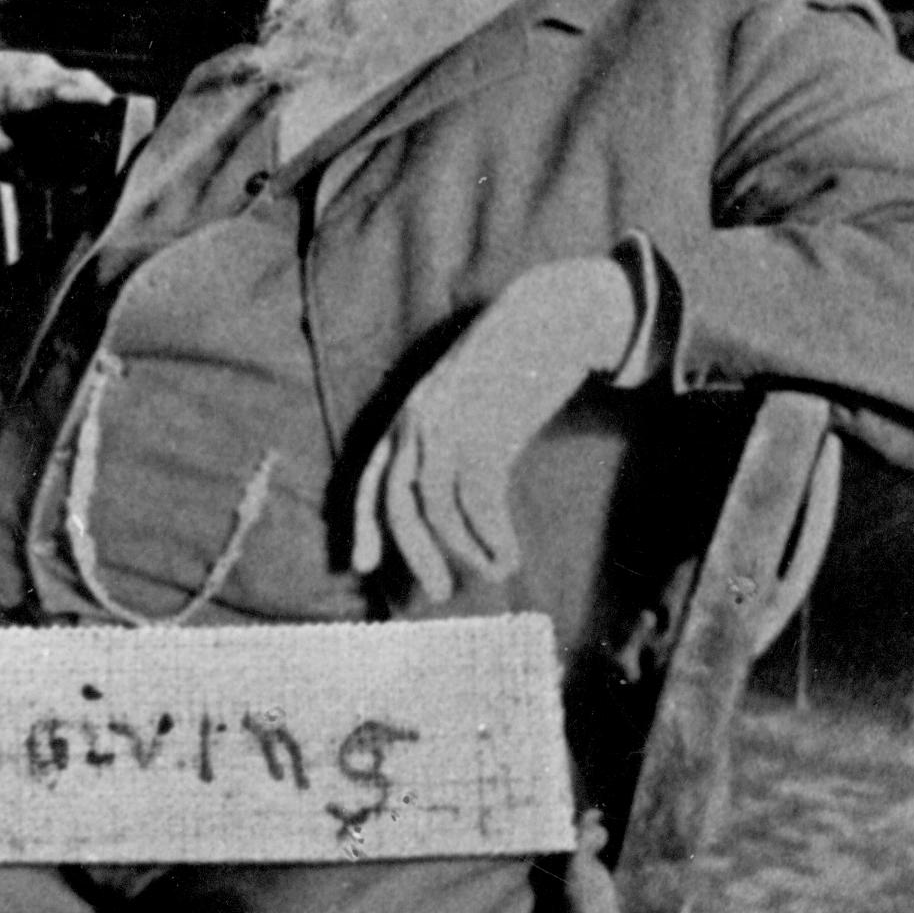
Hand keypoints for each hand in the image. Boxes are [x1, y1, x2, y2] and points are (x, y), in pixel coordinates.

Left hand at [349, 257, 639, 602]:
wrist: (551, 318)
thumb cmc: (513, 368)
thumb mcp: (467, 401)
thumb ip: (449, 440)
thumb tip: (445, 501)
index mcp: (408, 415)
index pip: (371, 478)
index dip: (363, 525)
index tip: (362, 567)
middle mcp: (418, 420)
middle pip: (398, 502)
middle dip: (414, 553)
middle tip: (435, 593)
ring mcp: (450, 424)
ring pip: (438, 507)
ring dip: (464, 550)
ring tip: (491, 572)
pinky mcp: (488, 429)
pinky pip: (480, 499)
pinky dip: (492, 536)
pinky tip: (510, 555)